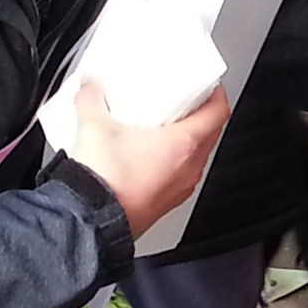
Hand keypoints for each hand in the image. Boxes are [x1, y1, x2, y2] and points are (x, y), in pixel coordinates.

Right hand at [65, 78, 228, 233]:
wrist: (92, 221)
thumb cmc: (104, 181)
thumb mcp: (94, 126)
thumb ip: (91, 98)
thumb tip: (89, 86)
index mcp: (183, 144)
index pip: (218, 112)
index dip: (216, 94)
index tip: (208, 85)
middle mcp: (189, 168)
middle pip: (211, 134)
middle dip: (201, 115)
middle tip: (183, 102)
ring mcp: (180, 188)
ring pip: (197, 157)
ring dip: (188, 141)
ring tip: (164, 128)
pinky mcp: (167, 203)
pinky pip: (181, 176)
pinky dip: (174, 163)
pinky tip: (149, 157)